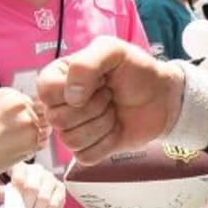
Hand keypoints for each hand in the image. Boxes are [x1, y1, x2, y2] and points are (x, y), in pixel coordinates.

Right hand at [0, 88, 48, 184]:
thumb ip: (12, 106)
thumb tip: (38, 109)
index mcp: (8, 93)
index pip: (31, 100)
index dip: (22, 115)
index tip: (5, 125)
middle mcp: (20, 104)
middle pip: (41, 112)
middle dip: (32, 124)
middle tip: (11, 136)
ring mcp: (28, 122)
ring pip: (44, 127)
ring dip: (35, 135)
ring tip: (12, 143)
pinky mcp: (32, 141)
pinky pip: (42, 142)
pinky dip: (32, 148)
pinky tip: (13, 150)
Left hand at [0, 161, 66, 207]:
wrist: (29, 200)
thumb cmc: (13, 197)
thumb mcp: (1, 195)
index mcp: (20, 168)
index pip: (19, 178)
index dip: (17, 195)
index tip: (14, 207)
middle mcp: (37, 169)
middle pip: (33, 188)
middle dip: (27, 206)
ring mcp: (50, 177)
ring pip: (45, 197)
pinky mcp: (60, 188)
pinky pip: (57, 203)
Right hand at [36, 36, 183, 162]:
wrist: (162, 97)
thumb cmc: (136, 71)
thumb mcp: (113, 51)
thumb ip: (85, 63)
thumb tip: (71, 96)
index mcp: (60, 77)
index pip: (45, 91)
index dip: (72, 91)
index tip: (99, 81)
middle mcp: (62, 104)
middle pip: (57, 119)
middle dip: (93, 107)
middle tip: (110, 95)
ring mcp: (73, 128)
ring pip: (70, 140)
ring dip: (101, 125)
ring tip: (113, 110)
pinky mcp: (88, 149)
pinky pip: (85, 156)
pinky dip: (106, 143)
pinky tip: (116, 129)